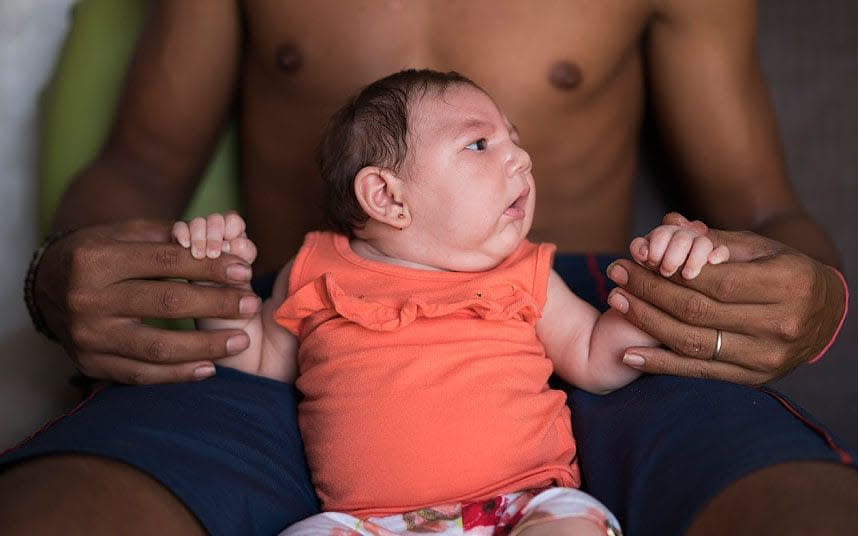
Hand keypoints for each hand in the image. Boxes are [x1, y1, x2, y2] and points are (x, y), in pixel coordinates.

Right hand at [34, 219, 261, 383]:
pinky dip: (178, 375)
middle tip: (251, 304)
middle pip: (165, 303)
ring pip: (156, 346)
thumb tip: (223, 241)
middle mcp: (86, 298)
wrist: (48, 284)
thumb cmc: (100, 252)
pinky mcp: (88, 364)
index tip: (244, 271)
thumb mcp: (126, 232)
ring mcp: (86, 336)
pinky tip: (210, 368)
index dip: (209, 267)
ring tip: (241, 341)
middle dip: (215, 304)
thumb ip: (170, 237)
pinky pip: (140, 375)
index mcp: (95, 259)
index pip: (165, 262)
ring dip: (205, 346)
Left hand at [606, 213, 846, 384]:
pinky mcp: (755, 377)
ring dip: (647, 323)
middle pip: (698, 311)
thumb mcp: (758, 248)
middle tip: (615, 275)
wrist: (824, 314)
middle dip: (649, 291)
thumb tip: (668, 223)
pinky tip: (630, 354)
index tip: (633, 259)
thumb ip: (713, 240)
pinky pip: (700, 372)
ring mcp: (768, 356)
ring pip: (694, 342)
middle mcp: (780, 324)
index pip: (715, 281)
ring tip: (616, 302)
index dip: (669, 272)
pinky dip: (662, 364)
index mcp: (786, 284)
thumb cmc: (783, 270)